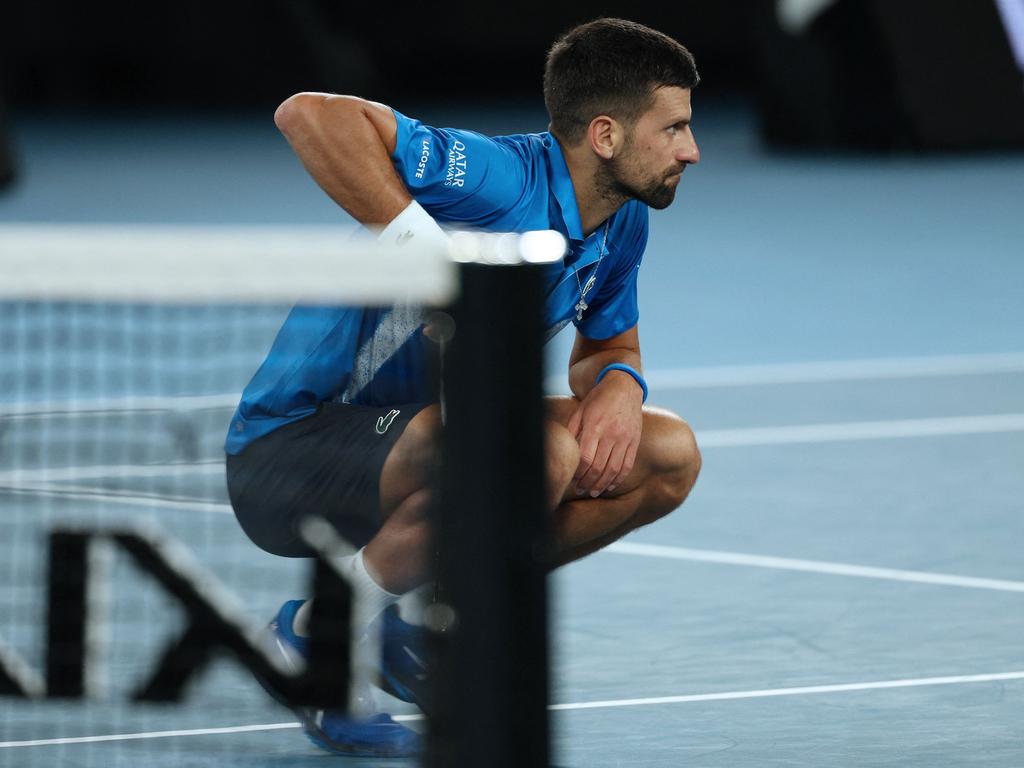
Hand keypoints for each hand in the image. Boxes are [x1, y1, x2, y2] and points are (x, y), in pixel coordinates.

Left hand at [566, 371, 643, 497]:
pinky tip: (610, 486)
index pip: (585, 457)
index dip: (578, 472)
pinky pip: (627, 465)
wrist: (624, 386)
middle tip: (581, 489)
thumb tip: (566, 452)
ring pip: (613, 469)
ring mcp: (625, 438)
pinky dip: (618, 479)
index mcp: (595, 426)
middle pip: (599, 467)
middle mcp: (611, 434)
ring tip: (593, 492)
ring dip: (602, 485)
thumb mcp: (581, 410)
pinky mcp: (635, 441)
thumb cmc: (598, 399)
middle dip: (588, 482)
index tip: (572, 478)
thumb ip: (572, 430)